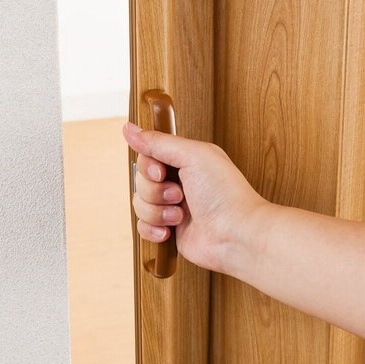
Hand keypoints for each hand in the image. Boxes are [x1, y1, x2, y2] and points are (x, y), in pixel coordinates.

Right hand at [123, 122, 267, 276]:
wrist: (236, 235)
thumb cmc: (224, 194)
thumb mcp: (192, 156)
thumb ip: (158, 142)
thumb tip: (128, 128)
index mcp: (184, 161)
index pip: (147, 157)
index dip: (148, 166)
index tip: (161, 172)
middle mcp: (177, 182)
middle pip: (140, 181)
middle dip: (156, 191)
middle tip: (179, 195)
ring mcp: (172, 207)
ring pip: (140, 204)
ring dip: (157, 211)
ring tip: (180, 215)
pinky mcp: (169, 230)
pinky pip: (143, 227)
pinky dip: (153, 229)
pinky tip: (169, 231)